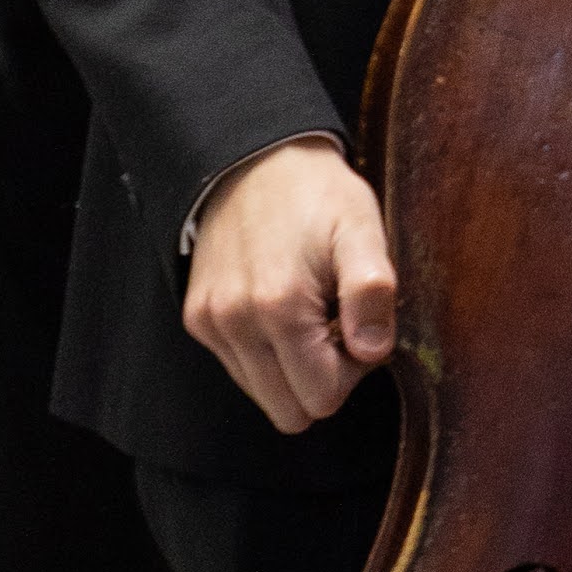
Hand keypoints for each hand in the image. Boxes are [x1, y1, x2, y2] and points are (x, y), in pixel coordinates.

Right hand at [184, 138, 397, 434]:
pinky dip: (267, 353)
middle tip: (335, 325)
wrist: (254, 159)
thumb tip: (370, 352)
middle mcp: (234, 323)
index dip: (351, 370)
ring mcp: (211, 323)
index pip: (322, 398)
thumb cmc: (316, 194)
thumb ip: (371, 291)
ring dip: (294, 367)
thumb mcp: (361, 229)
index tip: (355, 324)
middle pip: (291, 411)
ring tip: (309, 313)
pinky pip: (242, 371)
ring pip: (265, 396)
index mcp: (279, 307)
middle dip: (322, 379)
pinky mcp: (199, 319)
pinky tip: (282, 309)